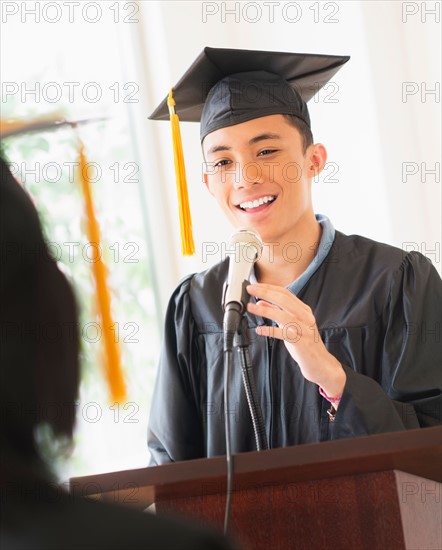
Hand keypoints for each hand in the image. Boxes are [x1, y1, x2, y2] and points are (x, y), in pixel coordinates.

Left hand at [246, 283, 345, 397]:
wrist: (320, 363)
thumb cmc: (305, 343)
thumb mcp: (289, 324)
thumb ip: (276, 312)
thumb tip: (260, 302)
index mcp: (303, 310)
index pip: (285, 293)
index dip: (269, 288)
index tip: (255, 285)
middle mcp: (305, 317)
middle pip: (284, 300)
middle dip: (265, 293)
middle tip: (250, 290)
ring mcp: (304, 329)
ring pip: (283, 315)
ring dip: (265, 310)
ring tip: (251, 308)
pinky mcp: (301, 342)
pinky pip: (284, 334)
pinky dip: (270, 331)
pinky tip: (259, 330)